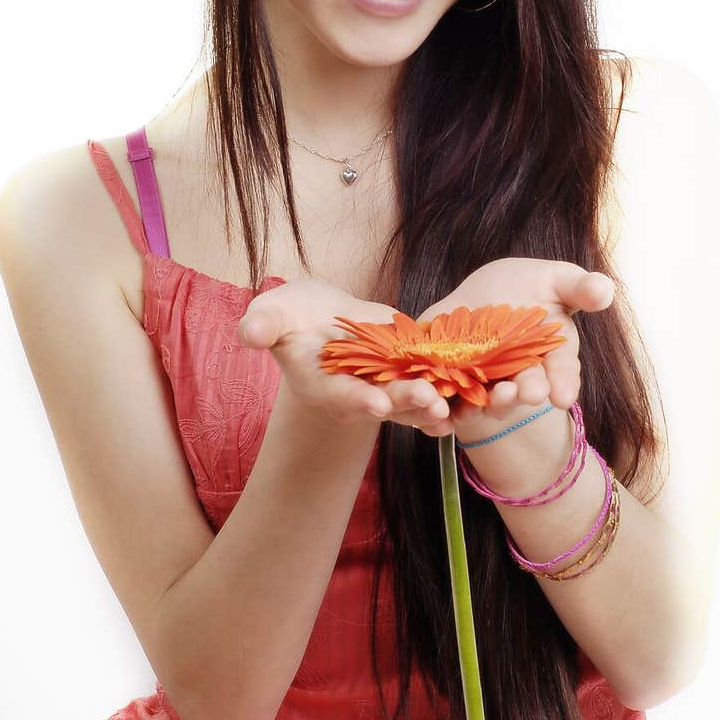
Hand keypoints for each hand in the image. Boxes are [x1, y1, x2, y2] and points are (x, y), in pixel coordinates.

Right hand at [237, 277, 453, 436]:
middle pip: (383, 402)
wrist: (318, 316)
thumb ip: (262, 325)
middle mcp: (356, 392)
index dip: (355, 399)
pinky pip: (431, 383)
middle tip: (428, 401)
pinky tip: (471, 394)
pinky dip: (450, 392)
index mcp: (322, 384)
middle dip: (405, 402)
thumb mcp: (271, 315)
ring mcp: (385, 384)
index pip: (339, 395)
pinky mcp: (408, 370)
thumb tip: (248, 334)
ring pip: (411, 400)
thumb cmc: (289, 316)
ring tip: (451, 404)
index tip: (373, 402)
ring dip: (432, 404)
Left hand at [420, 258, 614, 436]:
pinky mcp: (454, 376)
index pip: (561, 371)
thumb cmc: (530, 286)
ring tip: (494, 397)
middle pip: (525, 387)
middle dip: (527, 391)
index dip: (563, 383)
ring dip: (491, 402)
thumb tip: (604, 290)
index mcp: (551, 353)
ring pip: (489, 397)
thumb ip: (580, 288)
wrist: (485, 290)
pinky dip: (447, 409)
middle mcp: (520, 373)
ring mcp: (487, 378)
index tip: (563, 396)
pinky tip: (445, 415)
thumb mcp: (557, 280)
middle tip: (529, 394)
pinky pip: (450, 397)